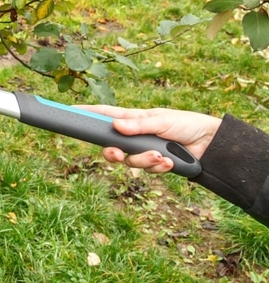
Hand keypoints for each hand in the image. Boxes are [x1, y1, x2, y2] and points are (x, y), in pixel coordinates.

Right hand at [79, 105, 220, 172]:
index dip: (87, 113)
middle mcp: (134, 136)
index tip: (70, 111)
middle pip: (110, 146)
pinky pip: (148, 171)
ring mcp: (144, 151)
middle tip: (116, 155)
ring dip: (144, 161)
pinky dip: (158, 168)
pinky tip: (169, 162)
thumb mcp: (162, 121)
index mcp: (133, 120)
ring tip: (161, 157)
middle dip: (111, 153)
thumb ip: (138, 126)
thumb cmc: (186, 124)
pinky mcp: (155, 165)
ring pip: (130, 162)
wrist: (212, 145)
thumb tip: (115, 126)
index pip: (105, 116)